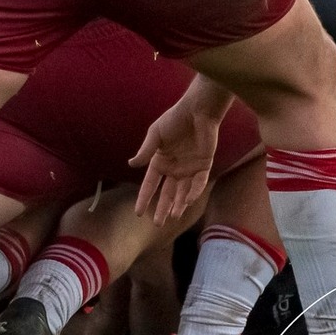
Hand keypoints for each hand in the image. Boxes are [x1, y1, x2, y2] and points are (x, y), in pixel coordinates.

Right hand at [130, 95, 221, 225]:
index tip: (138, 212)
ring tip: (173, 216)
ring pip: (183, 192)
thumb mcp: (156, 134)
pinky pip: (199, 183)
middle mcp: (174, 168)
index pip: (150, 184)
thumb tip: (131, 164)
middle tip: (158, 224)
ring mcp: (189, 168)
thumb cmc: (175, 119)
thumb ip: (146, 150)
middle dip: (162, 208)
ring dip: (178, 204)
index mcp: (160, 161)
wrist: (198, 111)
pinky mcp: (204, 166)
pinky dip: (194, 192)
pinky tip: (187, 200)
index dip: (144, 197)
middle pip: (167, 193)